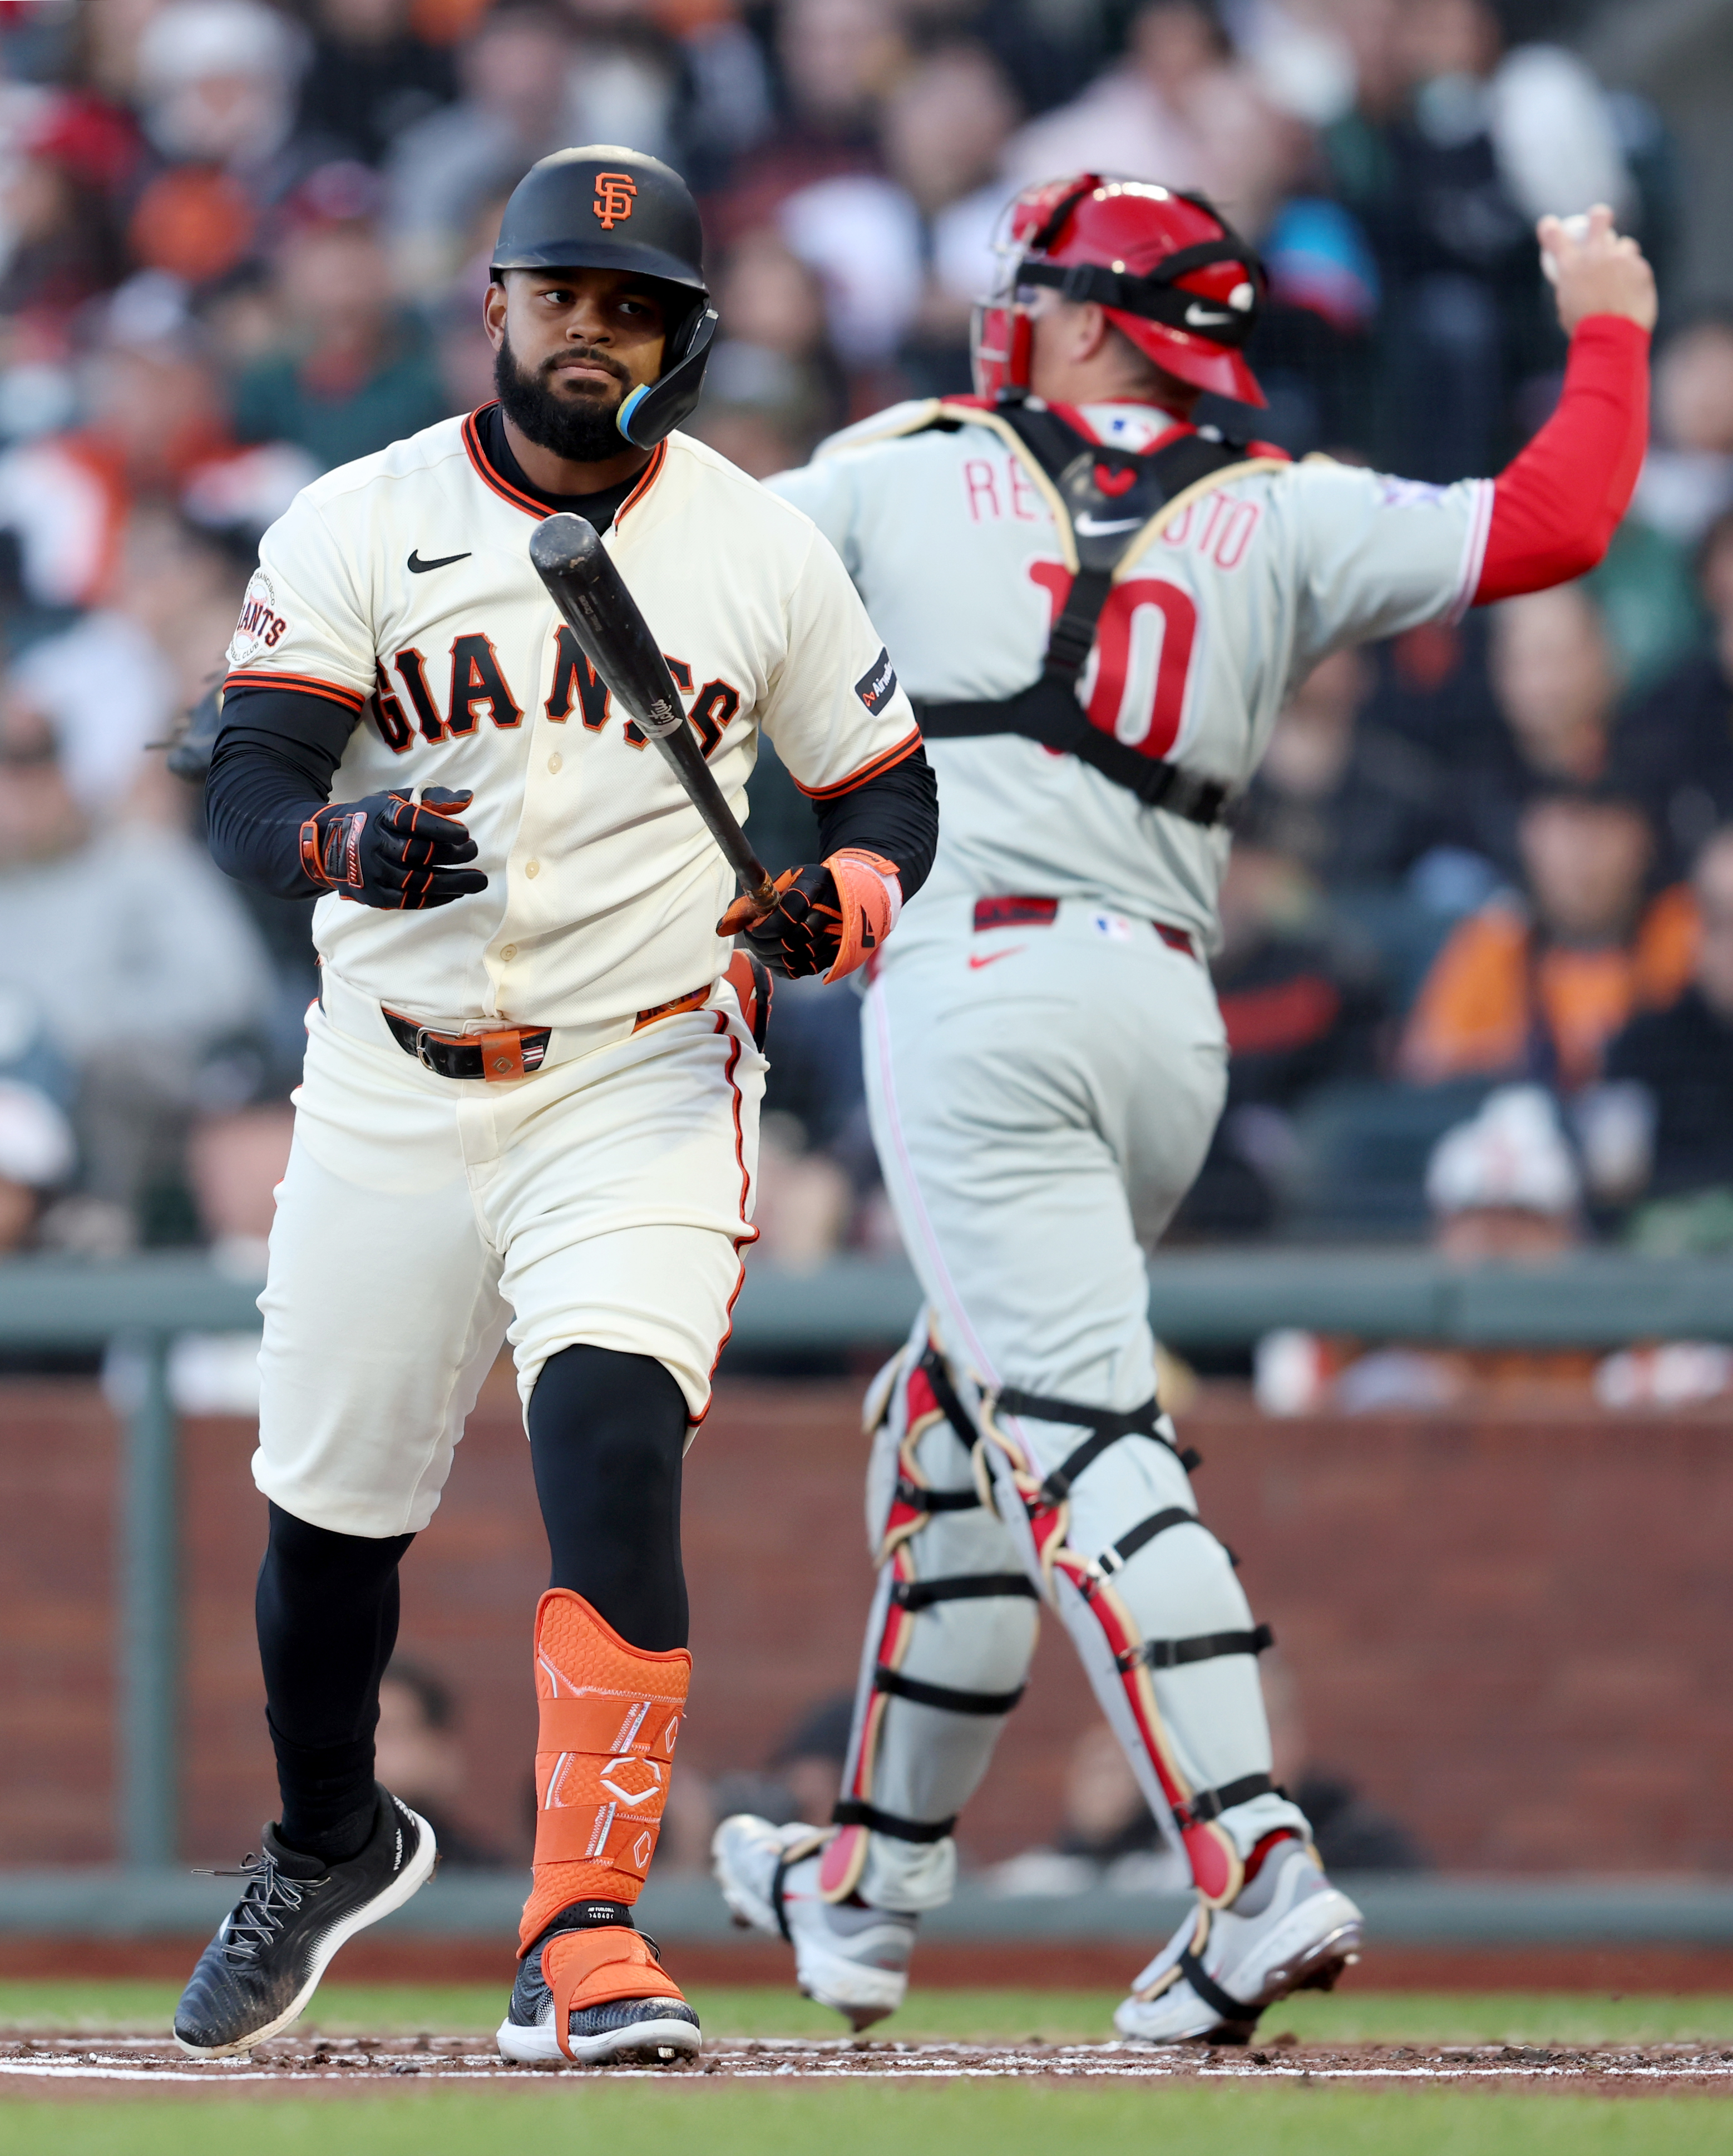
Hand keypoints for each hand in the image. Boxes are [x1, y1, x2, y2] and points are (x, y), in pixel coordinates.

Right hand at [300, 786, 487, 908]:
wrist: (328, 844)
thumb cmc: (373, 819)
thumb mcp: (396, 800)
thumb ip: (432, 798)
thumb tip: (468, 798)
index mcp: (382, 816)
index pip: (414, 821)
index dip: (442, 828)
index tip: (464, 833)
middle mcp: (375, 844)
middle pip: (420, 854)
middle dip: (453, 855)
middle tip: (473, 851)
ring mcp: (373, 872)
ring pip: (419, 881)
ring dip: (454, 883)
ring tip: (478, 881)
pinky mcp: (373, 895)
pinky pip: (410, 901)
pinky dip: (437, 898)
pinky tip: (456, 893)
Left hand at [717, 850, 901, 981]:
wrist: (844, 891)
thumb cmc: (805, 885)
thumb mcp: (780, 883)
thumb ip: (750, 901)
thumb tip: (723, 926)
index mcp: (814, 883)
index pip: (787, 912)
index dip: (765, 927)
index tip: (751, 930)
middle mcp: (830, 907)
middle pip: (793, 939)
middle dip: (766, 945)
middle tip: (754, 940)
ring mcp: (837, 931)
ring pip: (800, 957)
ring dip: (774, 958)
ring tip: (763, 950)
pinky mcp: (837, 951)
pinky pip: (808, 968)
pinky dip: (788, 968)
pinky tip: (777, 960)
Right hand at [1540, 203, 1655, 335]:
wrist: (1612, 339)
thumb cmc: (1584, 329)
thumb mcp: (1566, 307)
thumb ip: (1572, 286)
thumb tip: (1577, 281)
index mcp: (1570, 265)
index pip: (1554, 234)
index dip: (1550, 228)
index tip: (1550, 227)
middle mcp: (1596, 254)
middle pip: (1600, 217)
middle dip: (1599, 216)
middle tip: (1600, 222)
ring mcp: (1621, 259)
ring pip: (1625, 245)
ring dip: (1621, 256)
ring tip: (1619, 278)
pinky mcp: (1641, 269)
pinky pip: (1637, 266)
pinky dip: (1633, 276)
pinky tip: (1630, 294)